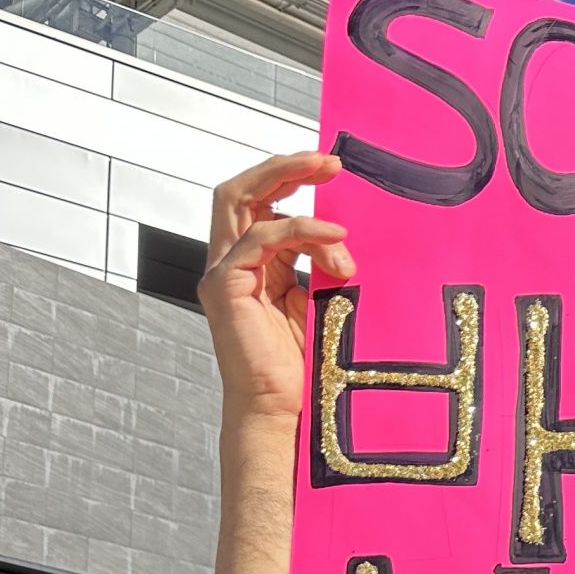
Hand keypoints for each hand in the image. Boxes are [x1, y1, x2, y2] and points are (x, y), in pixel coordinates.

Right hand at [199, 150, 354, 424]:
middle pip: (243, 190)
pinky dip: (300, 230)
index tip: (334, 170)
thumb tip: (351, 235)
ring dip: (293, 189)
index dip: (292, 178)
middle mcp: (232, 263)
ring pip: (241, 201)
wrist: (286, 412)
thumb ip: (326, 266)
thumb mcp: (325, 302)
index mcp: (255, 264)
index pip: (262, 202)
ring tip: (338, 196)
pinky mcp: (225, 288)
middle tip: (331, 161)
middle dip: (285, 167)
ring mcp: (223, 273)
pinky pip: (259, 238)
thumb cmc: (308, 367)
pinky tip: (336, 239)